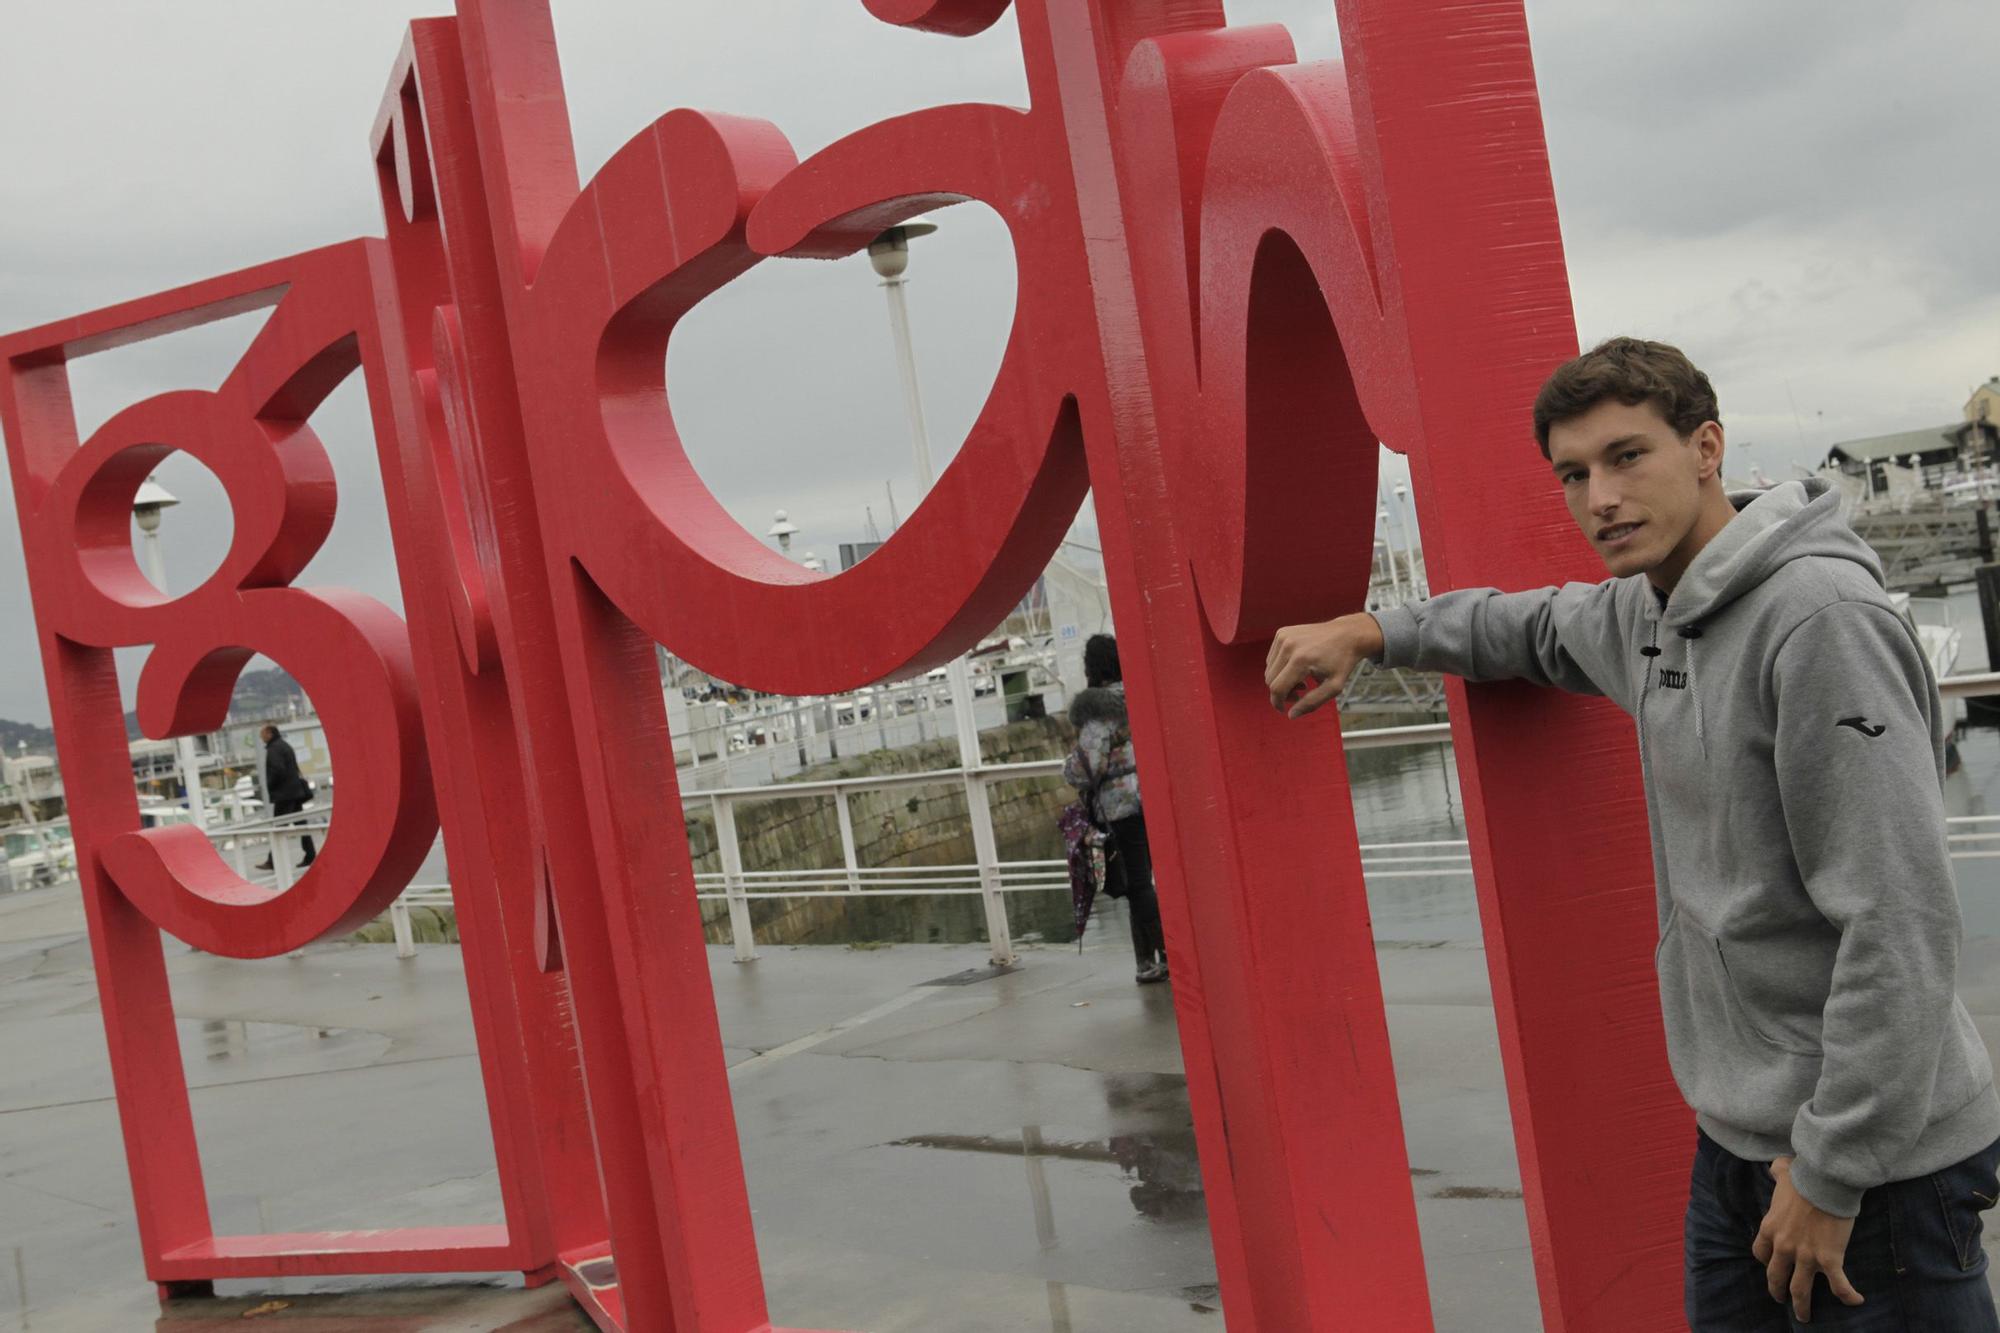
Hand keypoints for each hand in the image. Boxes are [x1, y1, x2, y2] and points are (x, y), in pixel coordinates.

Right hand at [1265, 614, 1384, 718]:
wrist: (1347, 634)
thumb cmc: (1342, 662)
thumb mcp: (1333, 687)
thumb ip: (1312, 703)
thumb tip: (1291, 715)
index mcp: (1301, 660)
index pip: (1277, 688)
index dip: (1278, 703)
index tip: (1285, 710)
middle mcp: (1288, 646)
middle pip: (1270, 679)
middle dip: (1282, 692)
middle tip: (1301, 692)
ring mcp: (1283, 636)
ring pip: (1269, 669)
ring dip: (1281, 679)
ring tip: (1302, 679)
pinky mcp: (1282, 632)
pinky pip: (1272, 658)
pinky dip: (1281, 667)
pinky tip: (1297, 667)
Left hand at [1752, 1157, 1863, 1322]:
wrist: (1825, 1182)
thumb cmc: (1804, 1176)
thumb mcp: (1782, 1173)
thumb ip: (1777, 1172)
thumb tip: (1775, 1167)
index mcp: (1770, 1228)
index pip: (1760, 1252)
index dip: (1765, 1261)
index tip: (1771, 1265)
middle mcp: (1784, 1246)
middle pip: (1775, 1276)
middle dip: (1777, 1291)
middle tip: (1781, 1300)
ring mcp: (1805, 1255)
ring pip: (1799, 1290)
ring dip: (1802, 1306)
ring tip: (1804, 1317)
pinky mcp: (1829, 1259)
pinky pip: (1838, 1285)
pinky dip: (1847, 1295)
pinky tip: (1856, 1301)